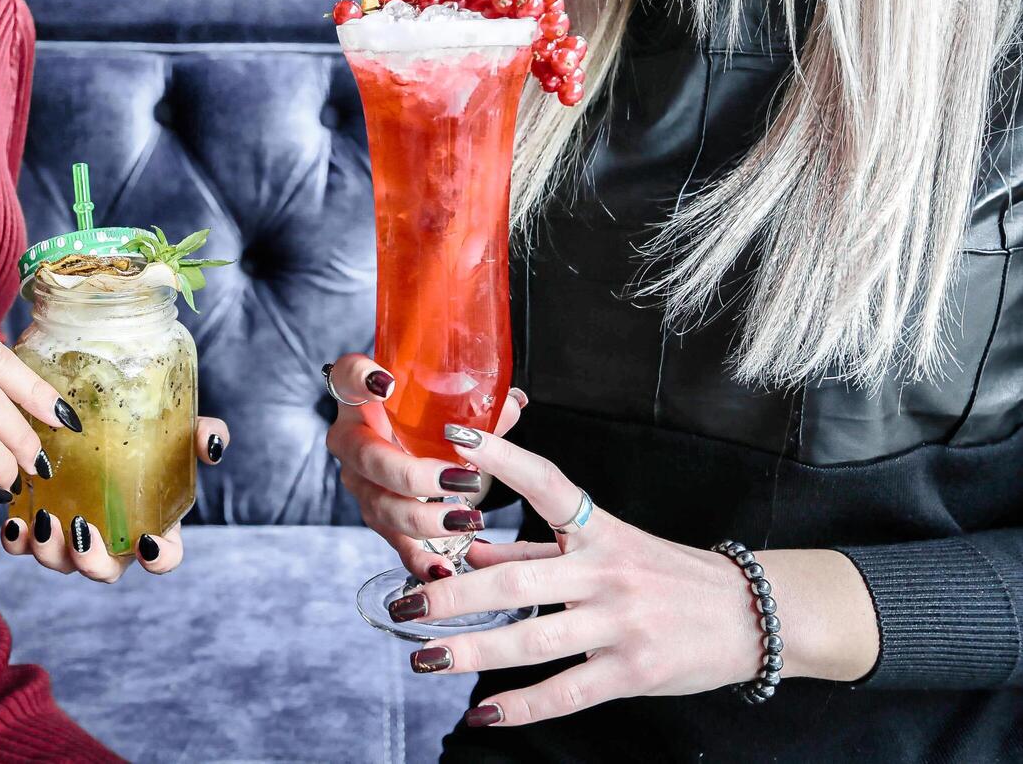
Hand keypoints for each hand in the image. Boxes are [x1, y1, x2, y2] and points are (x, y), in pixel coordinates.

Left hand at [0, 416, 229, 581]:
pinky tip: (14, 520)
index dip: (158, 560)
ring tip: (43, 520)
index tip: (148, 542)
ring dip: (50, 550)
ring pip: (60, 562)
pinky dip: (17, 540)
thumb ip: (200, 434)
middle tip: (83, 534)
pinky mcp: (38, 523)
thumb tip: (211, 442)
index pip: (163, 559)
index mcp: (152, 526)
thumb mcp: (179, 430)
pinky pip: (24, 545)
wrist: (99, 416)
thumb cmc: (147, 435)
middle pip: (104, 571)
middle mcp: (113, 540)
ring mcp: (73, 536)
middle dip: (92, 562)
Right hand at [323, 354, 525, 581]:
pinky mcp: (378, 516)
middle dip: (410, 472)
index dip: (360, 379)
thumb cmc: (429, 417)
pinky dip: (418, 558)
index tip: (386, 383)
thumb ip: (477, 404)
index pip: (346, 378)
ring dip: (422, 516)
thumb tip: (512, 403)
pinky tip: (442, 568)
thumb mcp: (450, 406)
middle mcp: (353, 440)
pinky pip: (393, 541)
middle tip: (455, 478)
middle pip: (366, 455)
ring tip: (465, 519)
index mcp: (364, 399)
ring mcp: (361, 482)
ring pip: (380, 504)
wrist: (415, 448)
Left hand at [395, 427, 879, 727]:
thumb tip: (470, 550)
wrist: (749, 615)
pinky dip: (521, 705)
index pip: (545, 485)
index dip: (501, 458)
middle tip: (401, 604)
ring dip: (472, 652)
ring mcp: (620, 624)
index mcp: (598, 530)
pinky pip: (567, 692)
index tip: (453, 437)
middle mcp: (606, 572)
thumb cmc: (665, 574)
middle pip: (517, 582)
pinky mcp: (632, 671)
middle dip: (451, 595)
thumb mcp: (605, 546)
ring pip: (532, 640)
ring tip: (425, 658)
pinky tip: (482, 711)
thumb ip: (534, 551)